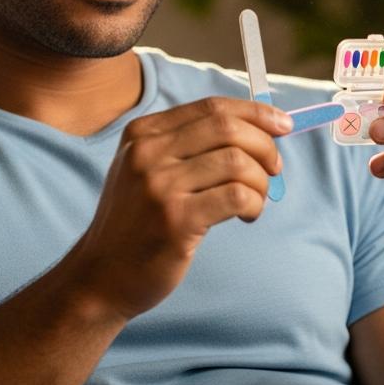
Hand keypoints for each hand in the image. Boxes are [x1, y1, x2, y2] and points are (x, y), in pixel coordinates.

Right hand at [67, 97, 292, 320]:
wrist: (101, 276)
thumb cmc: (136, 223)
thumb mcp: (145, 171)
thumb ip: (188, 146)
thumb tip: (258, 128)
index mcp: (143, 133)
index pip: (211, 107)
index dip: (255, 112)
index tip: (282, 124)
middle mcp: (147, 153)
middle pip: (228, 128)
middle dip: (264, 145)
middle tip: (274, 168)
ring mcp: (159, 186)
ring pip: (238, 162)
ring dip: (261, 181)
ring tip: (255, 200)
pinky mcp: (176, 220)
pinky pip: (237, 196)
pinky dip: (254, 203)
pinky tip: (248, 216)